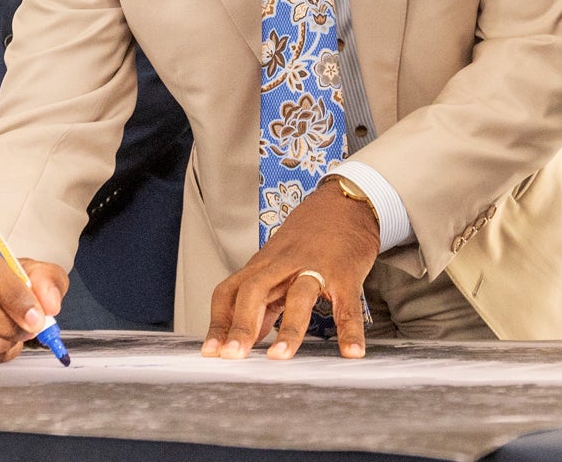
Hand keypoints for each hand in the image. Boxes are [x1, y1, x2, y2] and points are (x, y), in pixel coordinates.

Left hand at [203, 179, 379, 360]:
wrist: (345, 202)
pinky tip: (351, 352)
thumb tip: (249, 336)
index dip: (218, 322)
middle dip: (241, 325)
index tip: (210, 352)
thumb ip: (265, 299)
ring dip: (288, 330)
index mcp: (263, 264)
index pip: (230, 292)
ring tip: (280, 359)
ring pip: (298, 297)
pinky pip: (347, 305)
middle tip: (233, 357)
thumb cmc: (310, 236)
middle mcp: (284, 265)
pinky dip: (349, 330)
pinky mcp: (346, 274)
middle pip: (253, 292)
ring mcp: (316, 268)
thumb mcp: (280, 262)